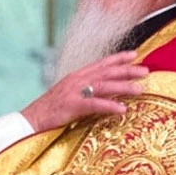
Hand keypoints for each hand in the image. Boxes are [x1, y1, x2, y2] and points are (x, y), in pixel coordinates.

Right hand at [21, 51, 147, 131]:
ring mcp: (74, 92)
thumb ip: (85, 91)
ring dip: (123, 86)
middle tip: (146, 70)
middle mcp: (76, 80)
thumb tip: (104, 91)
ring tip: (140, 89)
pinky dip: (110, 105)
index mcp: (76, 76)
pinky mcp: (72, 106)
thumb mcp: (69, 95)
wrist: (30, 120)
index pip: (101, 63)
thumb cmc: (50, 110)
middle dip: (127, 69)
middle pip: (106, 71)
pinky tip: (122, 109)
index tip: (134, 54)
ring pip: (104, 85)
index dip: (118, 58)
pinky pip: (94, 104)